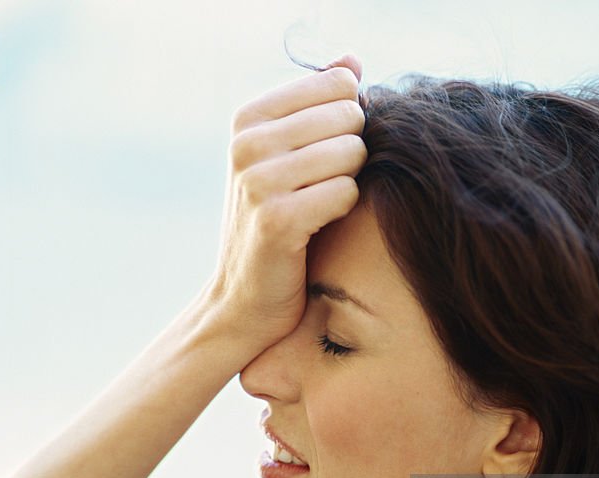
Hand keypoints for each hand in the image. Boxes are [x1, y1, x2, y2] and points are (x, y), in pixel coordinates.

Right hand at [206, 54, 366, 351]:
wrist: (245, 297)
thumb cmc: (276, 221)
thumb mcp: (288, 156)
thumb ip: (318, 104)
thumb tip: (351, 60)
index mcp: (248, 118)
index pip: (338, 84)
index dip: (350, 120)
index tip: (325, 154)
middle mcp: (246, 143)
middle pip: (349, 117)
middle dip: (353, 152)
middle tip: (325, 186)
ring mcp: (257, 181)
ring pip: (352, 153)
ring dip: (349, 183)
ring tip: (321, 206)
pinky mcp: (276, 220)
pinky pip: (346, 193)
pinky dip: (343, 211)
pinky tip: (318, 227)